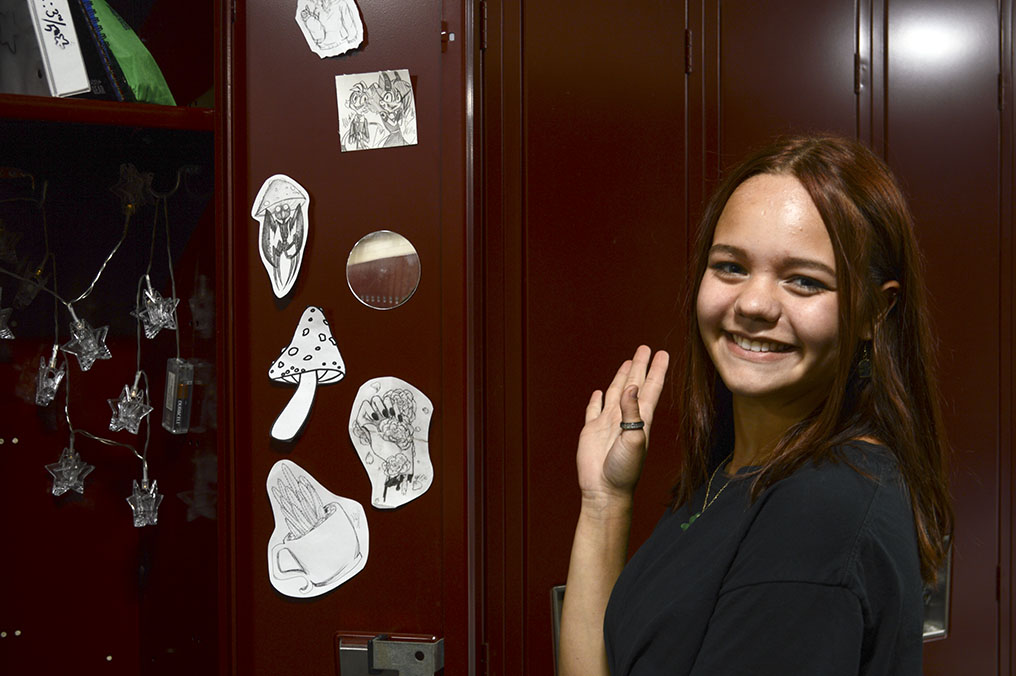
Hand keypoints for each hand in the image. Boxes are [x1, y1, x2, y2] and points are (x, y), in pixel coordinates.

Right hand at [576, 345, 668, 504]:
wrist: (605, 490)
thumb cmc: (624, 470)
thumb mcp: (634, 439)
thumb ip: (632, 412)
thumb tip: (631, 386)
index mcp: (641, 418)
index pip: (651, 387)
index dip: (657, 370)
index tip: (662, 353)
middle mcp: (626, 417)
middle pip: (634, 384)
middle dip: (640, 366)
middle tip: (645, 347)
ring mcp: (608, 423)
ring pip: (616, 392)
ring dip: (621, 377)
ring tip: (627, 362)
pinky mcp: (591, 430)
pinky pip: (593, 410)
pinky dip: (595, 400)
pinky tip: (598, 392)